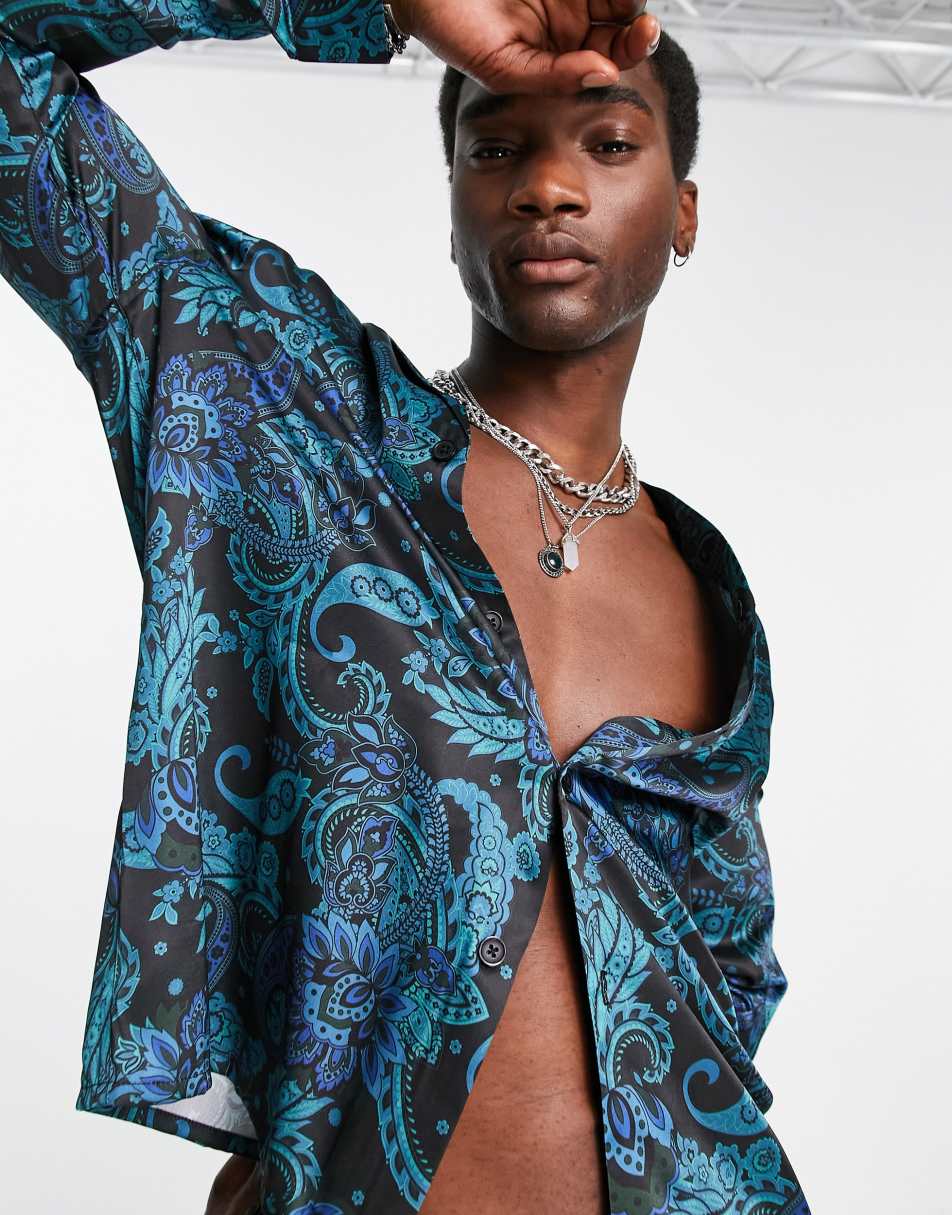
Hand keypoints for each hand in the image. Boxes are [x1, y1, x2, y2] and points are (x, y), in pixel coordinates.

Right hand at [387, 0, 660, 94]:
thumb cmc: (452, 27)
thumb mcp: (503, 69)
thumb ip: (553, 77)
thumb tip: (604, 76)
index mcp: (561, 50)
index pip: (609, 53)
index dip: (631, 47)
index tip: (640, 34)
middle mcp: (570, 15)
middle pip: (622, 17)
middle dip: (638, 18)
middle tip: (643, 16)